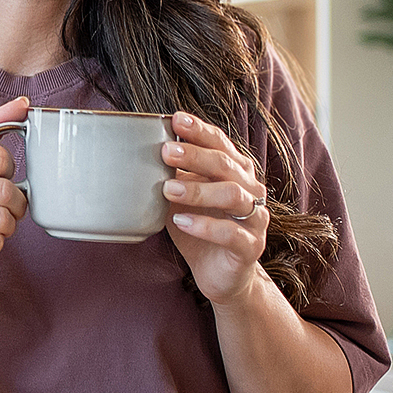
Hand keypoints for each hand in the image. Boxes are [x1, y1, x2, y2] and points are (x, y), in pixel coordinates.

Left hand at [162, 112, 268, 304]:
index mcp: (235, 172)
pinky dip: (205, 226)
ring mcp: (255, 218)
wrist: (219, 273)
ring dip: (198, 190)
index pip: (220, 144)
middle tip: (166, 152)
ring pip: (233, 195)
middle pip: (226, 165)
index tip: (176, 119)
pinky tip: (181, 221)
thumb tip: (137, 153)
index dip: (200, 131)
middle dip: (195, 156)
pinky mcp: (251, 246)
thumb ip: (171, 176)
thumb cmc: (199, 227)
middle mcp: (250, 190)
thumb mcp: (181, 198)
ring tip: (168, 189)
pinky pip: (232, 233)